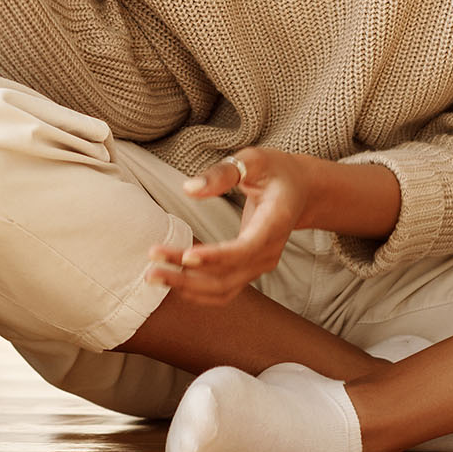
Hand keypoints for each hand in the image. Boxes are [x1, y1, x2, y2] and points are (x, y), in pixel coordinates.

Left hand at [145, 148, 310, 306]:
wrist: (301, 191)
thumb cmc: (275, 170)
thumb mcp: (254, 160)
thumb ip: (223, 173)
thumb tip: (189, 188)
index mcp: (274, 222)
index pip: (245, 248)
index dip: (216, 256)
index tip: (186, 256)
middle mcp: (269, 251)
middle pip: (227, 275)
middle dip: (187, 276)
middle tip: (151, 270)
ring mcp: (260, 264)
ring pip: (222, 287)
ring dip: (187, 287)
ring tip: (153, 276)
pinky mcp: (250, 269)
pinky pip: (224, 289)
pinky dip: (198, 291)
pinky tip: (172, 282)